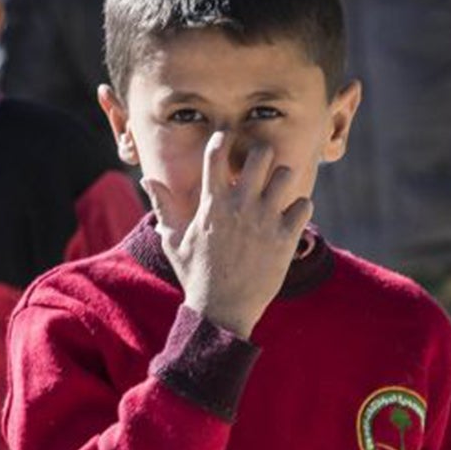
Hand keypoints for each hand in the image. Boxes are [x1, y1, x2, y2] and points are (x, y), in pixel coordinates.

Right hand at [143, 134, 310, 338]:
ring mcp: (264, 221)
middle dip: (261, 154)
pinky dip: (299, 207)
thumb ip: (163, 206)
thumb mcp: (174, 240)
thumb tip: (147, 180)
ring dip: (282, 178)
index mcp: (211, 204)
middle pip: (260, 155)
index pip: (216, 154)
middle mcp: (239, 206)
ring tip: (277, 190)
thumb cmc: (196, 275)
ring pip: (285, 175)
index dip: (222, 139)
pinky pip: (303, 205)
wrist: (221, 311)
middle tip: (261, 164)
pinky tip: (290, 216)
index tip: (226, 137)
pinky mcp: (285, 238)